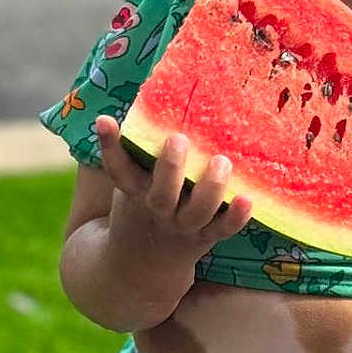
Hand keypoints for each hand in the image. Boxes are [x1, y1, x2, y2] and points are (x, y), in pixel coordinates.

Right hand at [95, 113, 252, 265]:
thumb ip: (141, 149)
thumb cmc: (145, 202)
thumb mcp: (135, 180)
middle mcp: (158, 210)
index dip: (109, 146)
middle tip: (178, 139)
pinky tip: (247, 198)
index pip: (117, 170)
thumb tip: (156, 91)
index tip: (104, 120)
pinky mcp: (207, 236)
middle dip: (170, 168)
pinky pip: (223, 229)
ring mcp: (183, 225)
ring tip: (221, 161)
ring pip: (197, 212)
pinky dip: (236, 217)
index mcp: (135, 192)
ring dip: (210, 188)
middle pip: (161, 195)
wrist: (144, 261)